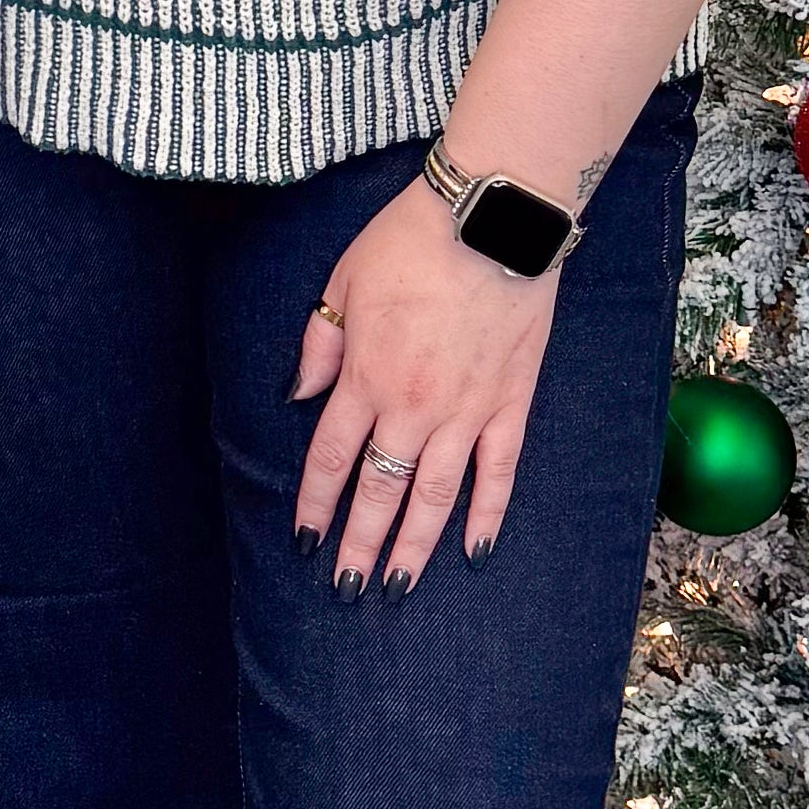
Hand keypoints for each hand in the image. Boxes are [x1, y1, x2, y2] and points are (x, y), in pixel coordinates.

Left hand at [291, 175, 559, 595]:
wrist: (491, 220)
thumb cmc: (409, 242)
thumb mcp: (343, 280)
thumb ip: (320, 343)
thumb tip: (299, 396)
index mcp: (365, 376)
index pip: (330, 458)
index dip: (315, 503)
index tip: (304, 540)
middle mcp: (411, 407)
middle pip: (379, 491)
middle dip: (359, 544)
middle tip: (347, 588)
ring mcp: (465, 412)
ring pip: (434, 497)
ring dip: (415, 546)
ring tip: (399, 586)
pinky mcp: (510, 404)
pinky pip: (498, 473)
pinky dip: (487, 515)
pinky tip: (475, 550)